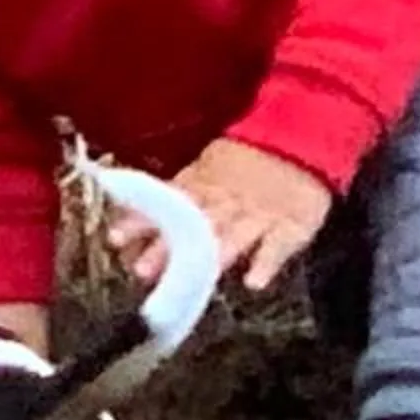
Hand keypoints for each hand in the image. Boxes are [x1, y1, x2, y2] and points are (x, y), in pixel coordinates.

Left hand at [109, 136, 333, 293]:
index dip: (143, 222)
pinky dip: (268, 263)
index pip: (170, 206)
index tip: (116, 240)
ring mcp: (260, 216)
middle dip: (170, 248)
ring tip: (191, 280)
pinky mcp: (292, 227)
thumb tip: (124, 228)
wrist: (304, 136)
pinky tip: (254, 283)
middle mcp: (228, 203)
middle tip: (142, 270)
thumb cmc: (249, 162)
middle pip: (196, 227)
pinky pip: (279, 246)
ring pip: (231, 237)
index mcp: (206, 186)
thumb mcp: (206, 169)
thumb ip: (173, 197)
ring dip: (211, 258)